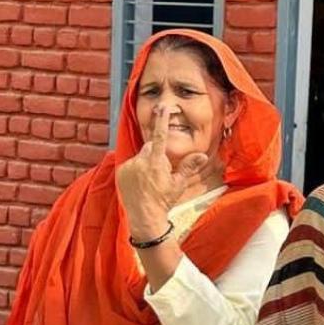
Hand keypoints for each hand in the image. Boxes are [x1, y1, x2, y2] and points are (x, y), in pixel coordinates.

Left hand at [116, 104, 212, 237]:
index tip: (162, 107)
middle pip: (150, 148)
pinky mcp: (120, 171)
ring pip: (140, 157)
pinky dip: (135, 170)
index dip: (162, 120)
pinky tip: (140, 183)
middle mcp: (141, 161)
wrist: (144, 217)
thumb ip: (188, 166)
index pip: (160, 136)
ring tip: (149, 181)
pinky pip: (130, 164)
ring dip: (145, 163)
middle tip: (161, 173)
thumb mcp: (178, 184)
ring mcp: (129, 166)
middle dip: (156, 155)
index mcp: (157, 162)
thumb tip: (203, 155)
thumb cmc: (164, 200)